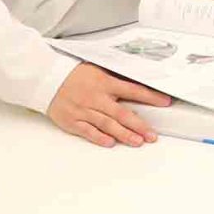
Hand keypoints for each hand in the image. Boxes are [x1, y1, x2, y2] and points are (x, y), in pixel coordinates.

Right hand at [46, 62, 170, 147]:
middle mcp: (96, 97)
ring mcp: (84, 110)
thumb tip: (139, 80)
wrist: (48, 79)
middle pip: (122, 113)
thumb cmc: (75, 75)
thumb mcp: (99, 70)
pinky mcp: (73, 121)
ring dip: (124, 134)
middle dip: (139, 125)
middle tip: (152, 135)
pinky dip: (99, 138)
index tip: (165, 102)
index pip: (133, 90)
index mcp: (105, 83)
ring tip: (138, 142)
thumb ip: (117, 78)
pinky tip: (111, 143)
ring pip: (107, 124)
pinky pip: (88, 131)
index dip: (151, 97)